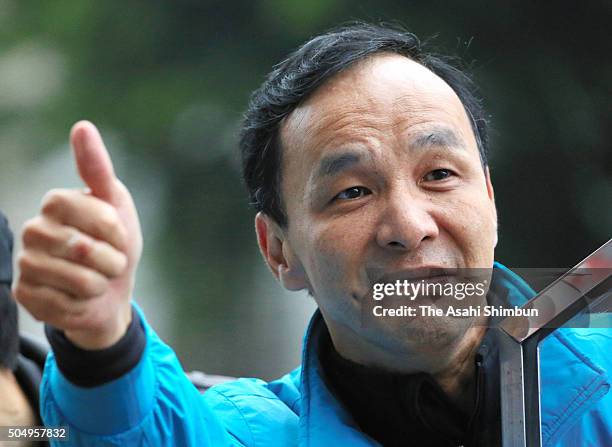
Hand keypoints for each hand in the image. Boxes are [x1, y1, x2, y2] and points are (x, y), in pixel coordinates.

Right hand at [14, 121, 142, 349]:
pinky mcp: (25, 296)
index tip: (118, 236)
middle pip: (86, 249)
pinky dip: (85, 304)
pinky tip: (78, 298)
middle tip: (107, 262)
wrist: (110, 292)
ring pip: (80, 279)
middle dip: (112, 261)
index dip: (117, 232)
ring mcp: (26, 264)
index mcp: (55, 203)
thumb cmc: (114, 245)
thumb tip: (82, 125)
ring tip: (95, 280)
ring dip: (100, 284)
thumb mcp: (115, 204)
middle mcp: (33, 230)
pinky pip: (68, 304)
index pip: (98, 216)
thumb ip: (97, 168)